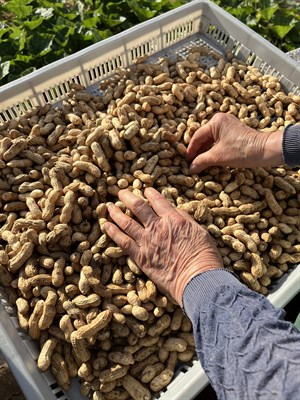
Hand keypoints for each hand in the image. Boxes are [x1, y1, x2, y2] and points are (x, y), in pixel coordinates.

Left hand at [105, 188, 222, 305]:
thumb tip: (174, 211)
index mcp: (174, 219)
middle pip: (138, 207)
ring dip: (116, 213)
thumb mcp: (200, 231)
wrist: (197, 279)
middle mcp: (157, 227)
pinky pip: (123, 241)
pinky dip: (113, 232)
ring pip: (127, 222)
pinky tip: (107, 226)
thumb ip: (184, 219)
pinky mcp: (141, 257)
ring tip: (108, 206)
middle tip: (120, 192)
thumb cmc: (204, 257)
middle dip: (127, 197)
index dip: (150, 193)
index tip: (145, 190)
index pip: (158, 201)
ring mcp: (147, 241)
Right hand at [186, 113, 283, 172]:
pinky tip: (210, 161)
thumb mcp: (218, 157)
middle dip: (198, 152)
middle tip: (191, 164)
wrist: (265, 151)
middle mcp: (221, 120)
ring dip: (205, 152)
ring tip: (199, 164)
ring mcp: (229, 126)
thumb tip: (190, 169)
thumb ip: (201, 161)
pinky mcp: (234, 133)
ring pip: (211, 140)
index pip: (197, 137)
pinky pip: (219, 141)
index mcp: (215, 121)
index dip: (191, 151)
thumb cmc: (242, 151)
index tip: (186, 162)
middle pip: (204, 138)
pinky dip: (214, 151)